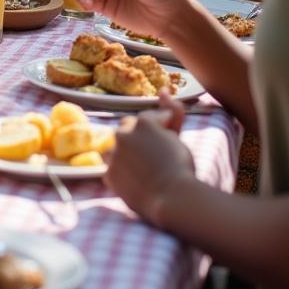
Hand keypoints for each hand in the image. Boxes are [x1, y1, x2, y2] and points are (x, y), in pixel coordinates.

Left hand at [106, 93, 195, 223]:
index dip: (158, 129)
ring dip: (126, 153)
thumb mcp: (178, 136)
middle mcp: (122, 134)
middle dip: (138, 137)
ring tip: (143, 167)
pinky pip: (113, 169)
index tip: (168, 141)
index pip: (148, 118)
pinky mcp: (108, 173)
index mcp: (141, 122)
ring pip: (117, 148)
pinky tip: (136, 180)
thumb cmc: (180, 166)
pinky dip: (122, 172)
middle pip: (127, 129)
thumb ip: (171, 112)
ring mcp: (113, 154)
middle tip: (153, 153)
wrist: (173, 199)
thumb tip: (163, 90)